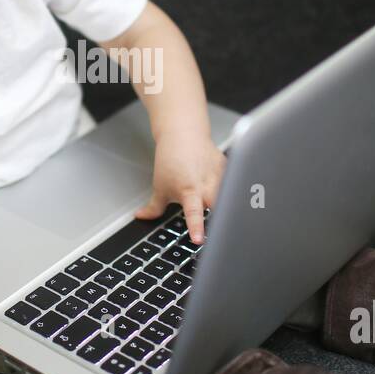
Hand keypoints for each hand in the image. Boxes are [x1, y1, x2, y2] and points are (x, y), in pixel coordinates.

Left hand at [134, 129, 226, 244]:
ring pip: (229, 196)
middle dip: (222, 219)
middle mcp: (206, 184)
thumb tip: (142, 218)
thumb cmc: (171, 159)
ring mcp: (220, 175)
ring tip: (228, 212)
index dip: (196, 227)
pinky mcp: (228, 168)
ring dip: (228, 206)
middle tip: (222, 232)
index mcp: (189, 190)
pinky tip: (226, 192)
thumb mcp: (160, 187)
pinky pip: (233, 184)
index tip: (199, 239)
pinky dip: (230, 192)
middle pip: (220, 207)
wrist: (183, 133)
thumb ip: (153, 208)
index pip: (194, 213)